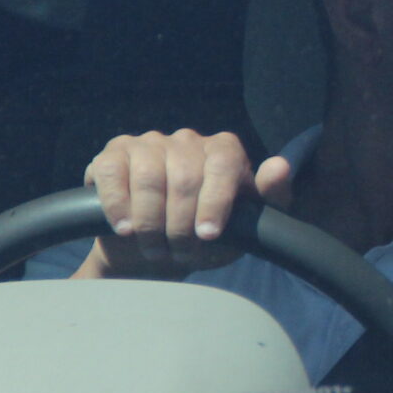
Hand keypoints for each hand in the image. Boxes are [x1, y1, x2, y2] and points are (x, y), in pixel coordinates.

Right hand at [74, 130, 292, 279]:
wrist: (156, 249)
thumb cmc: (208, 235)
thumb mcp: (246, 225)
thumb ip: (270, 197)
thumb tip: (280, 166)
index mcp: (223, 150)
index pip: (224, 163)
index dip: (216, 201)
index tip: (208, 235)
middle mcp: (187, 139)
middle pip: (185, 176)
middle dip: (181, 224)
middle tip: (180, 253)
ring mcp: (148, 143)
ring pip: (149, 177)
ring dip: (150, 222)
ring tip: (155, 248)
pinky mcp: (113, 154)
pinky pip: (113, 173)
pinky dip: (118, 205)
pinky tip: (125, 228)